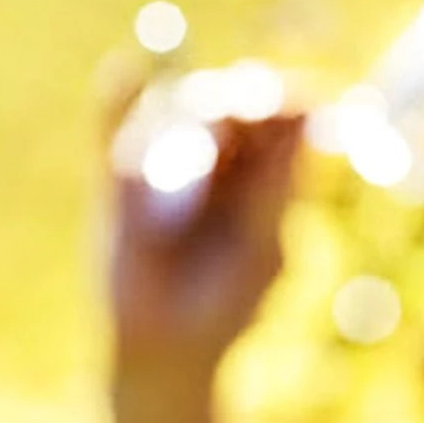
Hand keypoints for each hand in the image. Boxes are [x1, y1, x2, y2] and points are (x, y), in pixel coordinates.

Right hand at [107, 83, 304, 380]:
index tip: (290, 99)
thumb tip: (308, 124)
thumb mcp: (259, 250)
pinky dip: (119, 97)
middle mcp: (216, 158)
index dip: (281, 99)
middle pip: (228, 103)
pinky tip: (125, 72)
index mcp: (261, 173)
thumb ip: (275, 190)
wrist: (164, 350)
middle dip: (234, 103)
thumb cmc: (224, 305)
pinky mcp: (118, 176)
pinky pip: (115, 125)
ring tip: (186, 163)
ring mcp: (165, 162)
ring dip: (187, 116)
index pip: (276, 116)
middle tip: (238, 116)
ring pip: (178, 109)